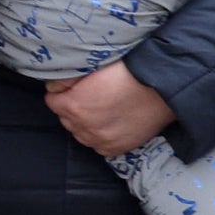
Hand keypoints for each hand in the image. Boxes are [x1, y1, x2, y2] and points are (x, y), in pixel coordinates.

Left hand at [43, 59, 172, 156]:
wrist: (163, 88)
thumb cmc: (130, 71)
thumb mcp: (94, 66)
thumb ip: (69, 77)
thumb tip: (54, 85)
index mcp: (74, 105)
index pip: (52, 100)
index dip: (64, 91)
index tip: (76, 87)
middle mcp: (84, 127)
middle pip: (66, 119)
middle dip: (74, 108)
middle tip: (92, 96)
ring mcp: (100, 140)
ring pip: (81, 134)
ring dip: (87, 123)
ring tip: (103, 110)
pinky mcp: (115, 148)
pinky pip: (98, 145)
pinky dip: (102, 135)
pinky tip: (113, 122)